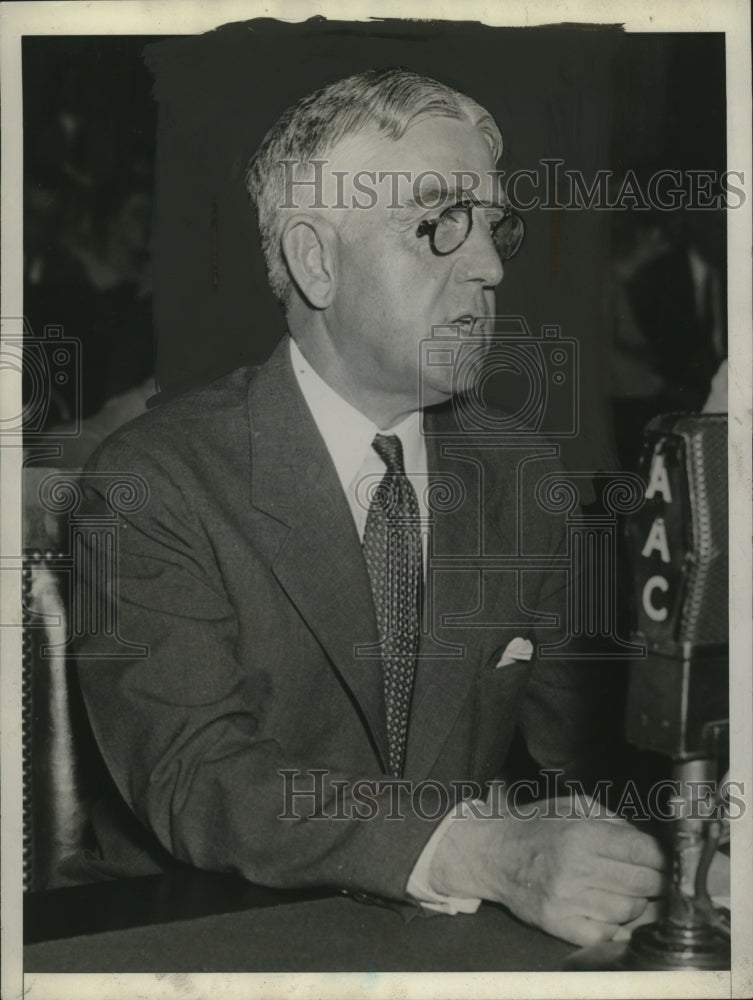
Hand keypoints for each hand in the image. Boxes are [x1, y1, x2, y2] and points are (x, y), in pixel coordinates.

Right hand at [429, 798, 667, 946]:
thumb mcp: (572, 806)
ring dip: (635, 903)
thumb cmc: (535, 827)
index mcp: (582, 834)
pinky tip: (608, 911)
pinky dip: (615, 925)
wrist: (493, 854)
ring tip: (623, 891)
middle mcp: (576, 868)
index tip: (664, 860)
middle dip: (654, 881)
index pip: (643, 852)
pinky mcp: (558, 924)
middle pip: (643, 883)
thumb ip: (613, 820)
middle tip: (649, 877)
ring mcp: (567, 900)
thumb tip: (648, 843)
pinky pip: (607, 933)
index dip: (662, 858)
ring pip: (629, 911)